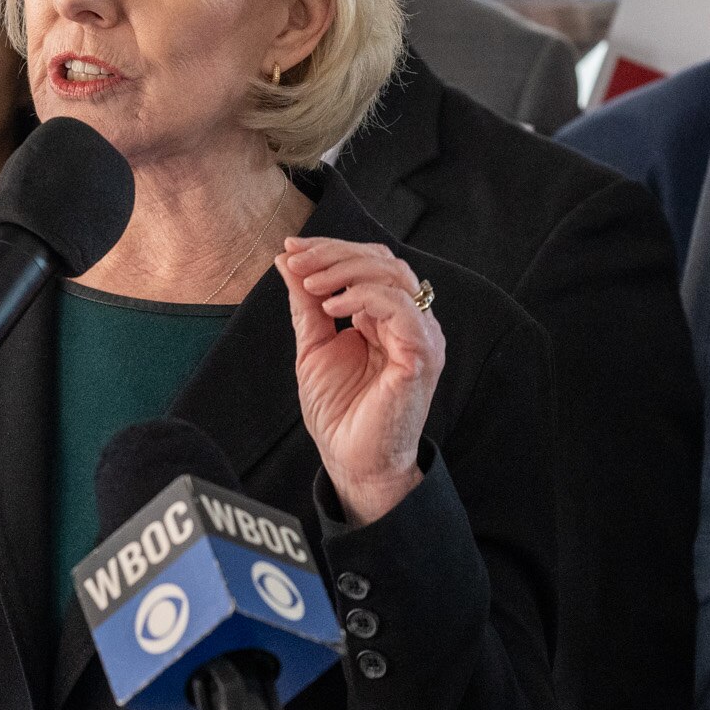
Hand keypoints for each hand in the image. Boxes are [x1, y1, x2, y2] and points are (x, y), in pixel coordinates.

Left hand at [279, 236, 442, 523]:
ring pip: (394, 275)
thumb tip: (287, 261)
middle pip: (383, 260)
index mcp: (387, 317)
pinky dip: (364, 297)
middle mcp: (409, 321)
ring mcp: (420, 336)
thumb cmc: (340, 412)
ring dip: (346, 270)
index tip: (291, 249)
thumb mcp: (314, 346)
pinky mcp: (421, 355)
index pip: (369, 262)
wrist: (351, 460)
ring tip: (312, 284)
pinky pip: (401, 309)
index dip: (331, 249)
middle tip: (297, 261)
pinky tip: (332, 308)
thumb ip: (305, 303)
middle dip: (334, 254)